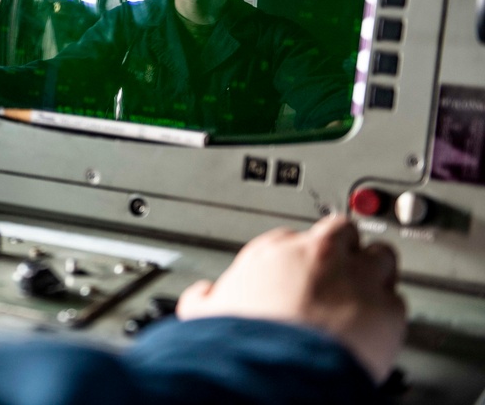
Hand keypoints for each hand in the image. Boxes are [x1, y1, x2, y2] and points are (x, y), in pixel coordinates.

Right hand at [176, 215, 405, 382]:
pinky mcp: (386, 308)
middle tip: (337, 271)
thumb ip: (207, 298)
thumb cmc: (242, 339)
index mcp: (273, 251)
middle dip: (342, 250)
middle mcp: (317, 255)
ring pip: (379, 255)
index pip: (292, 237)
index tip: (296, 270)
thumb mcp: (206, 313)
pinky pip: (397, 300)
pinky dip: (389, 311)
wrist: (275, 365)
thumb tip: (202, 296)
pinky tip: (380, 323)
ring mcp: (356, 278)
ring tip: (367, 287)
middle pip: (341, 232)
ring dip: (374, 269)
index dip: (297, 257)